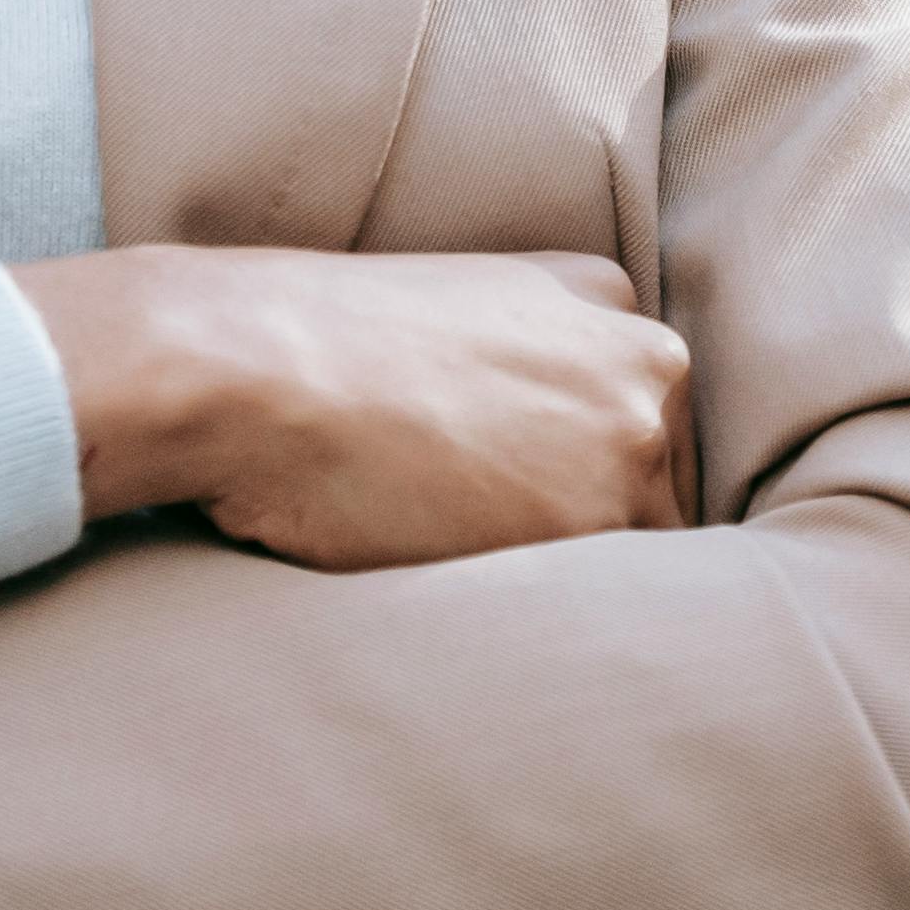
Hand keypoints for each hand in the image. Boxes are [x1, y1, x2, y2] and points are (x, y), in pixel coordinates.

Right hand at [14, 246, 689, 572]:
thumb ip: (528, 363)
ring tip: (469, 566)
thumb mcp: (453, 314)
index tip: (522, 494)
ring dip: (573, 575)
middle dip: (592, 523)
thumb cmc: (313, 344)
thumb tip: (543, 450)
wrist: (251, 364)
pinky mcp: (594, 523)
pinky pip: (607, 603)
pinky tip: (476, 590)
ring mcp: (630, 441)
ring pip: (641, 548)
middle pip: (658, 482)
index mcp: (605, 294)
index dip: (583, 470)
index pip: (641, 412)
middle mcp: (644, 360)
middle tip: (489, 539)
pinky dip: (555, 616)